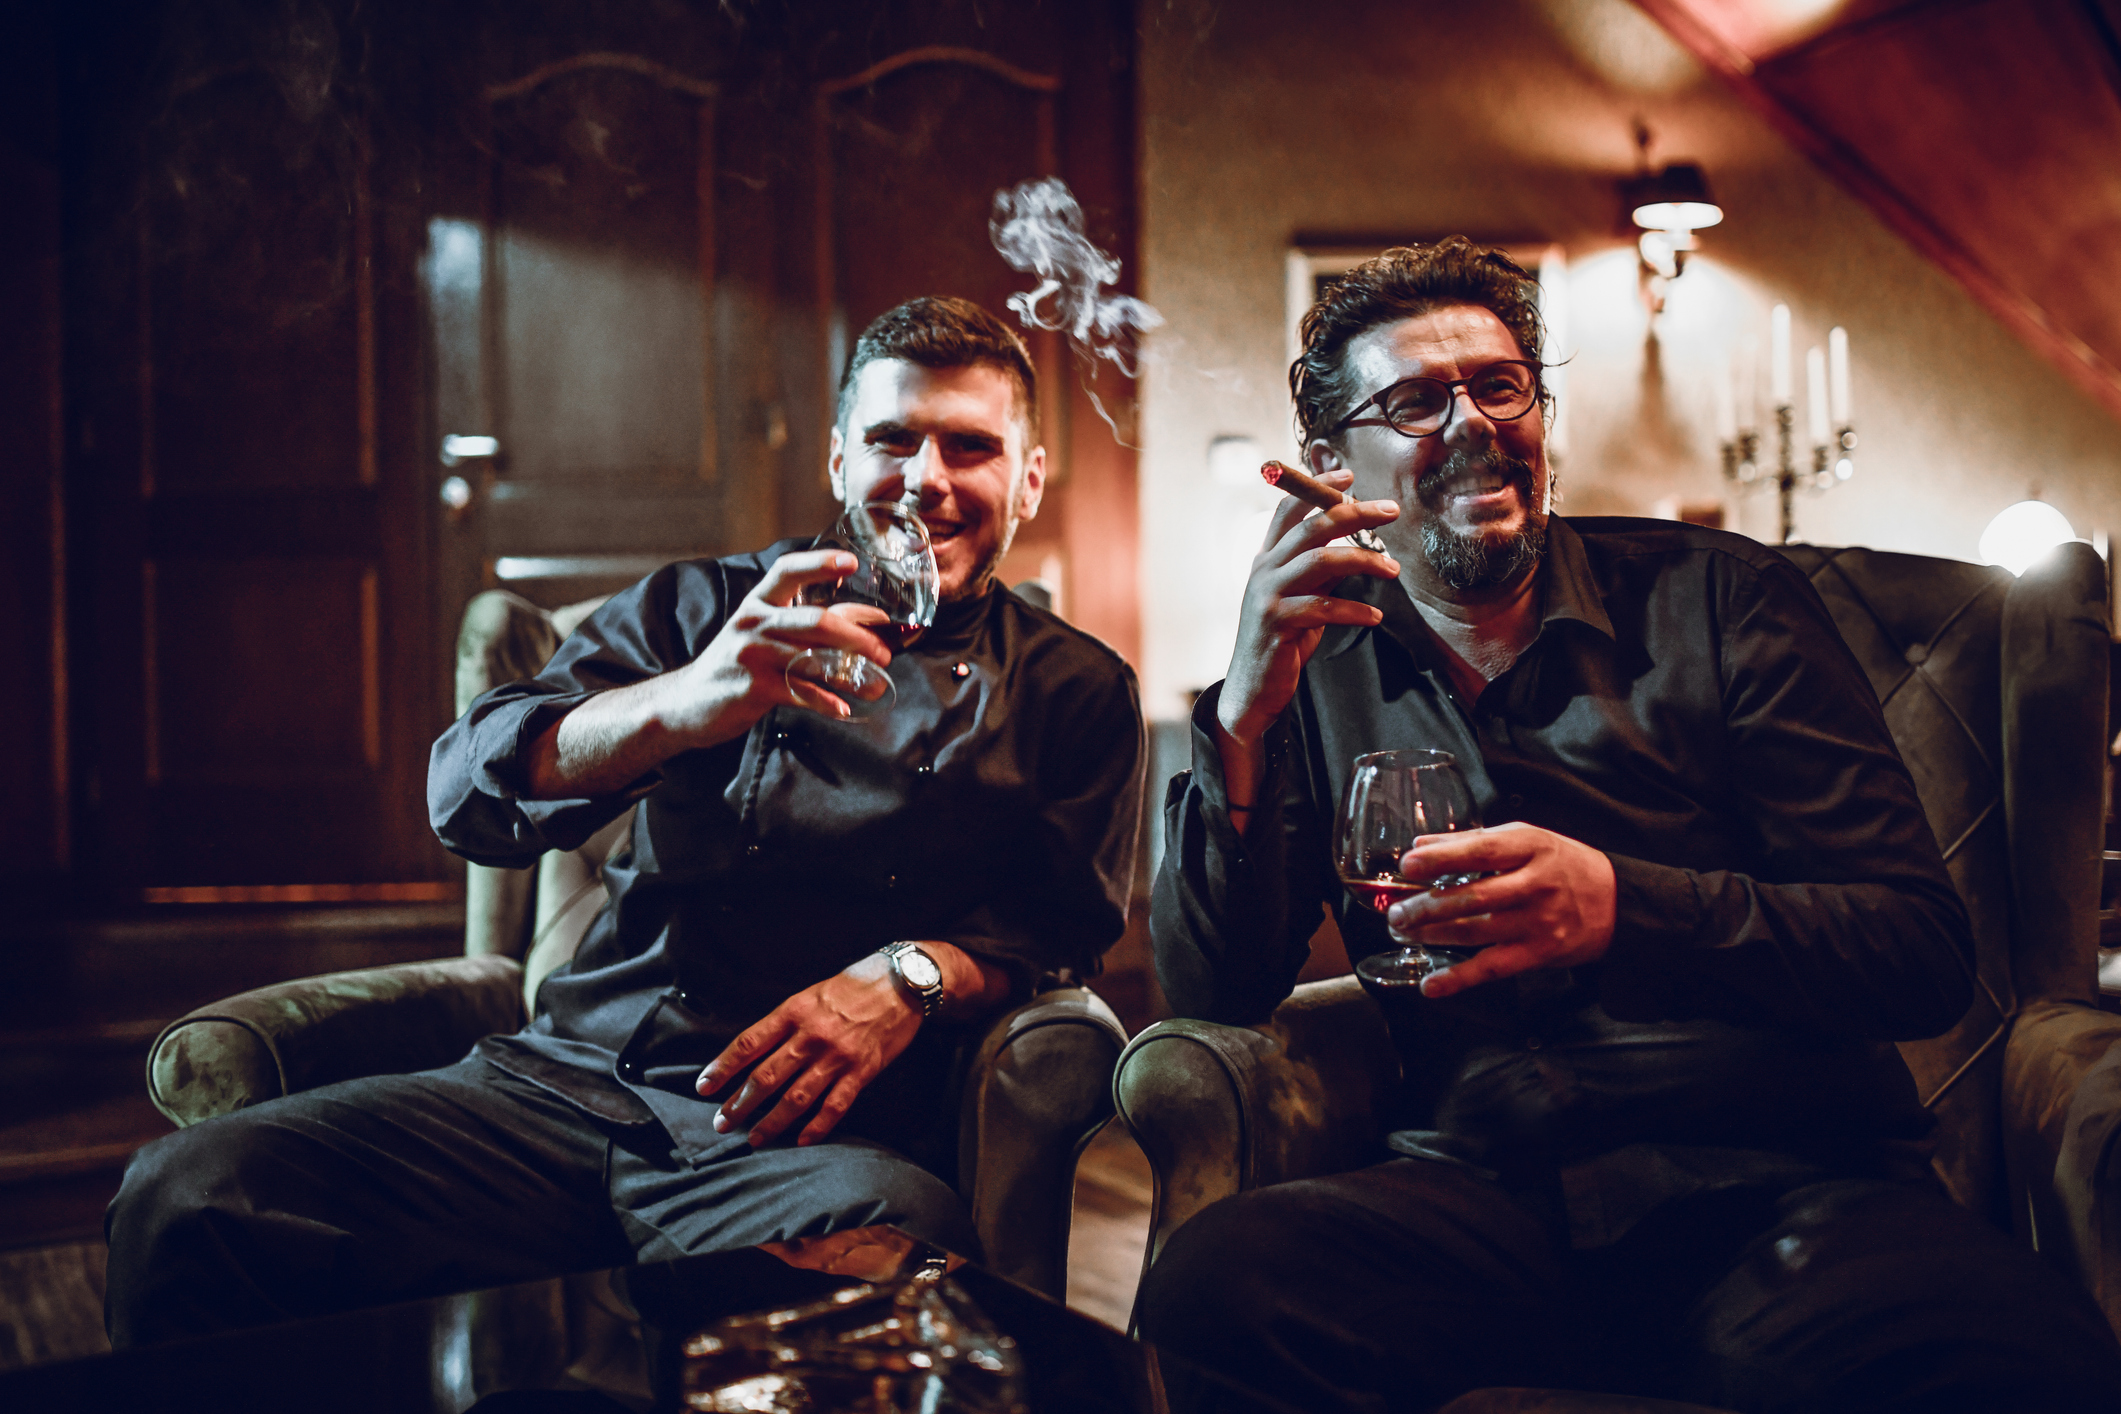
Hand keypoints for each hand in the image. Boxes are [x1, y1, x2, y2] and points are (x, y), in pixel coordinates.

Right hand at [526, 551, 897, 800]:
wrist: (686, 704)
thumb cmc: (739, 664)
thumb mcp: (766, 635)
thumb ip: (812, 625)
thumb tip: (870, 618)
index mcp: (758, 603)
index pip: (787, 570)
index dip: (819, 563)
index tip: (851, 562)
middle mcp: (753, 623)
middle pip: (815, 621)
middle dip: (857, 637)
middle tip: (884, 653)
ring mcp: (751, 655)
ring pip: (812, 660)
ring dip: (851, 676)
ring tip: (875, 687)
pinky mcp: (752, 688)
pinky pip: (799, 693)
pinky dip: (825, 702)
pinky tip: (842, 710)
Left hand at [696, 952, 920, 1147]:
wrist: (904, 983)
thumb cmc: (855, 985)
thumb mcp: (812, 993)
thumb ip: (787, 1021)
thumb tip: (756, 1052)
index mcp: (795, 1011)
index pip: (749, 1044)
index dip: (723, 1068)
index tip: (704, 1087)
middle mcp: (812, 1035)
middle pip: (766, 1076)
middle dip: (739, 1104)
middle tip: (721, 1123)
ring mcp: (838, 1056)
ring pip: (796, 1097)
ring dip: (771, 1122)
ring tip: (753, 1139)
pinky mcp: (863, 1071)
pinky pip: (835, 1106)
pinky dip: (817, 1127)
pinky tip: (802, 1141)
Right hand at [1218, 472, 1399, 746]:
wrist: (1253, 689)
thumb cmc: (1281, 640)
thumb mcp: (1303, 598)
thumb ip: (1321, 572)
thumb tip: (1355, 547)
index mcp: (1268, 558)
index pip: (1290, 509)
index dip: (1318, 488)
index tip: (1349, 476)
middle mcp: (1264, 569)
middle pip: (1312, 527)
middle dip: (1355, 513)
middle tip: (1391, 511)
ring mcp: (1267, 595)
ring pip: (1320, 561)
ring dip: (1364, 561)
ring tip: (1393, 570)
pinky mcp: (1276, 623)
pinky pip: (1323, 608)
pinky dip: (1354, 610)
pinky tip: (1375, 616)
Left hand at [1384, 822, 1616, 998]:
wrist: (1616, 902)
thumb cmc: (1562, 864)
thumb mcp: (1526, 840)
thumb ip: (1473, 841)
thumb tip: (1422, 846)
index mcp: (1531, 848)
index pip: (1482, 851)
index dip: (1444, 858)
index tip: (1410, 864)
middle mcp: (1536, 885)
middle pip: (1475, 897)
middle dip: (1429, 906)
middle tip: (1396, 911)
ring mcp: (1538, 922)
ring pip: (1477, 932)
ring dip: (1434, 935)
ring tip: (1404, 933)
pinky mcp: (1540, 954)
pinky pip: (1493, 968)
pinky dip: (1459, 979)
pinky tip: (1431, 985)